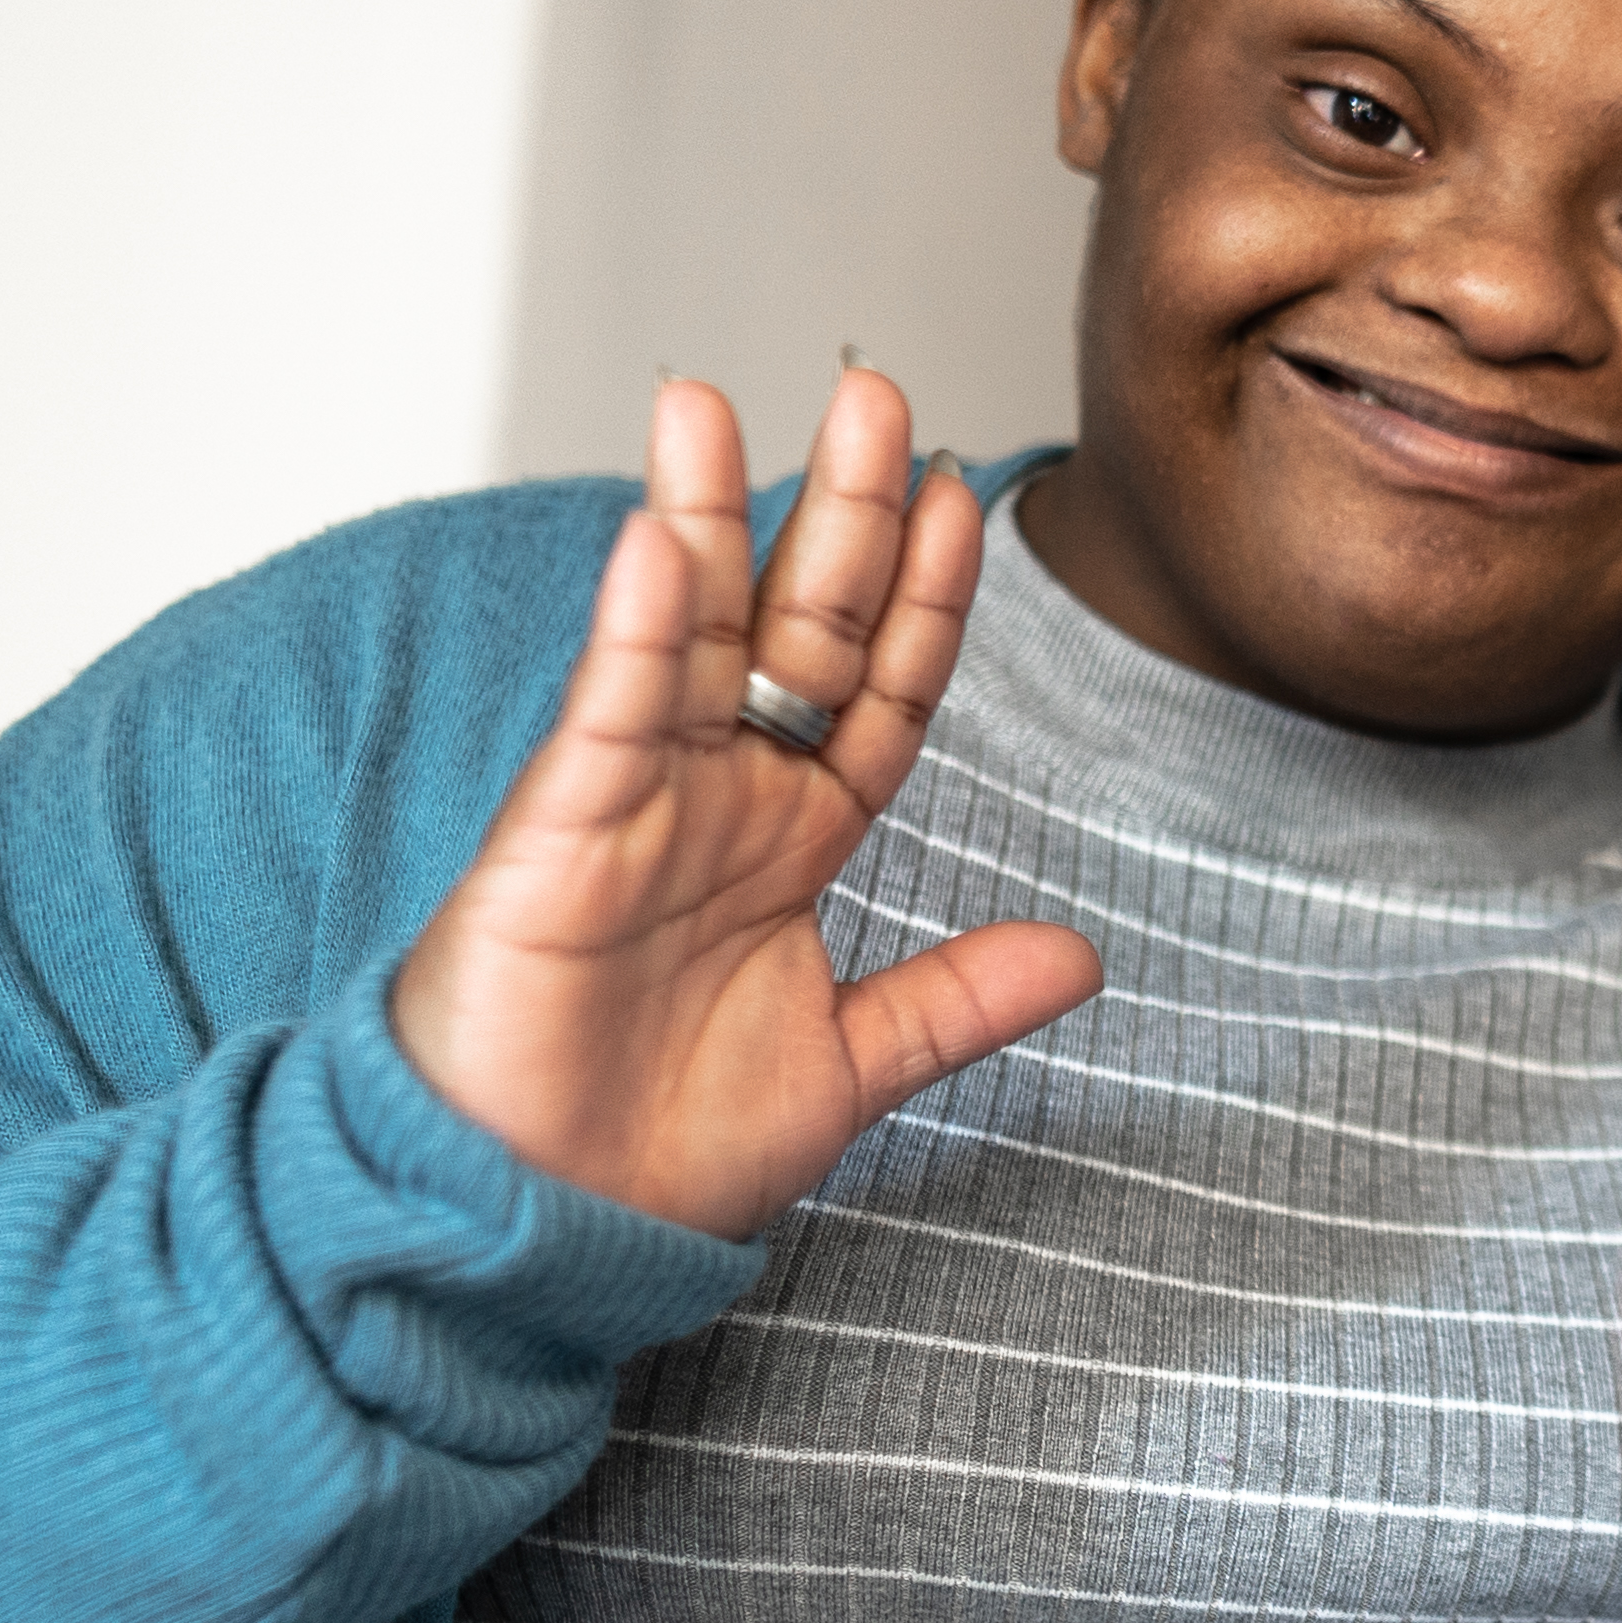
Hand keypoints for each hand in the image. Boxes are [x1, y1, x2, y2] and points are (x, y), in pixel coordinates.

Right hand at [389, 367, 1102, 1236]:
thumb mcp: (850, 1066)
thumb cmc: (660, 1150)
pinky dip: (635, 638)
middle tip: (875, 394)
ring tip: (712, 406)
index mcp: (791, 839)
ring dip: (703, 519)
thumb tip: (1082, 952)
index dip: (921, 598)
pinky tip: (663, 551)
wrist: (539, 1229)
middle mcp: (715, 803)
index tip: (966, 499)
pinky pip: (604, 724)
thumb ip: (956, 998)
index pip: (876, 690)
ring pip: (682, 640)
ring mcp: (630, 812)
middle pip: (789, 628)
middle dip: (834, 513)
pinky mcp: (553, 844)